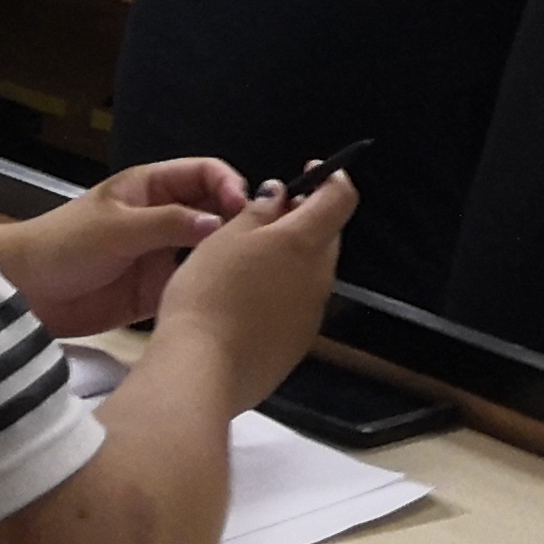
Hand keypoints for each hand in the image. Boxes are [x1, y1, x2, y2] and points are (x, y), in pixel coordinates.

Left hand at [6, 159, 246, 334]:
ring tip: (248, 271)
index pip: (203, 174)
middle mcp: (163, 218)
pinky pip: (190, 286)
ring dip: (224, 256)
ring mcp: (161, 255)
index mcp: (151, 188)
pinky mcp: (156, 291)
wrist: (26, 293)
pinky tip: (224, 296)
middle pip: (212, 211)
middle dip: (235, 220)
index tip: (242, 206)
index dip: (227, 184)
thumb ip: (168, 224)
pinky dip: (207, 288)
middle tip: (255, 241)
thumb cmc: (65, 244)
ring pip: (206, 250)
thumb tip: (221, 222)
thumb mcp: (117, 228)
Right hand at [153, 172, 354, 410]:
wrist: (202, 371)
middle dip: (302, 221)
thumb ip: (259, 211)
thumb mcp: (225, 237)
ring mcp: (311, 316)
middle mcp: (318, 278)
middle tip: (263, 218)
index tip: (311, 172)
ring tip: (244, 264)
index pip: (341, 199)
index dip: (330, 179)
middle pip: (325, 236)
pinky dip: (279, 294)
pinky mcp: (296, 345)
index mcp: (305, 244)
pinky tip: (245, 303)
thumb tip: (279, 196)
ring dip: (289, 260)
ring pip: (309, 273)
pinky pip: (296, 306)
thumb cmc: (208, 295)